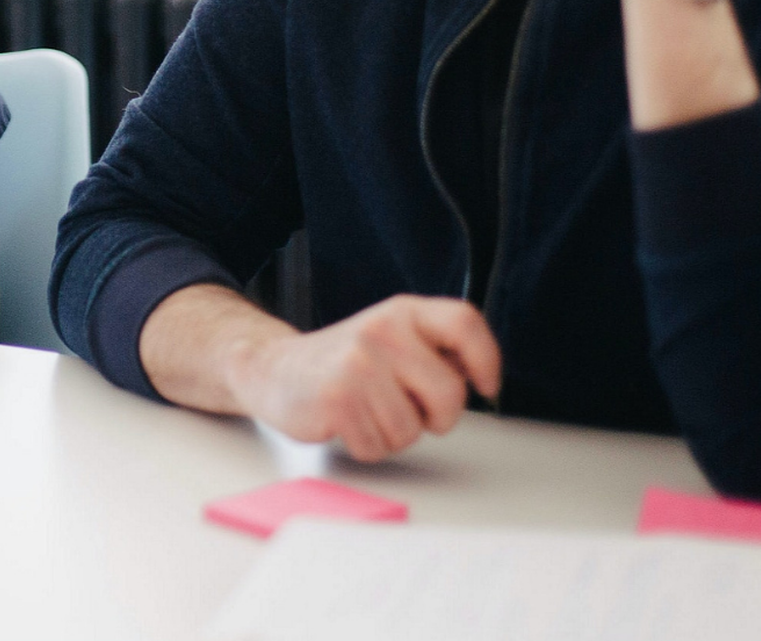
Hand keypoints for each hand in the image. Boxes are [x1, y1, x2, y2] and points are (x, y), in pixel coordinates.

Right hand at [238, 295, 500, 461]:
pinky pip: (379, 447)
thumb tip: (477, 373)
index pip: (464, 323)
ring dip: (393, 434)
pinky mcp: (338, 399)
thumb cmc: (342, 363)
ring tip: (366, 411)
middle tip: (407, 409)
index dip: (486, 358)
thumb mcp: (390, 339)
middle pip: (450, 394)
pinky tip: (347, 423)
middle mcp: (382, 331)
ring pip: (412, 430)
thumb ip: (432, 350)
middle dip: (436, 418)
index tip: (485, 385)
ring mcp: (358, 364)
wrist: (274, 369)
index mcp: (402, 313)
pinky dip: (366, 446)